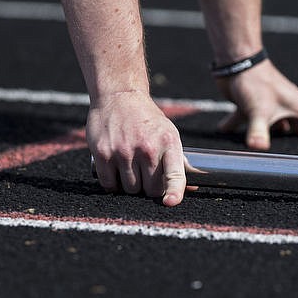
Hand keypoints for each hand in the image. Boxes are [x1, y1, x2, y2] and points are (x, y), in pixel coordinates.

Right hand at [87, 91, 186, 205]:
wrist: (119, 96)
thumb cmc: (147, 121)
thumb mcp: (169, 135)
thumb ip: (178, 162)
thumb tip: (194, 187)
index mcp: (168, 143)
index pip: (174, 175)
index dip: (174, 192)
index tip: (170, 202)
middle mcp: (147, 148)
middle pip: (150, 190)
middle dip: (148, 187)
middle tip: (144, 174)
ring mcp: (124, 151)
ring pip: (130, 189)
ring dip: (130, 186)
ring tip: (129, 169)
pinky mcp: (103, 153)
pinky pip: (109, 184)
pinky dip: (112, 184)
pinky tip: (115, 173)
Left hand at [215, 60, 297, 149]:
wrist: (236, 59)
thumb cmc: (255, 82)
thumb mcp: (259, 110)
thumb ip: (259, 131)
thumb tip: (258, 147)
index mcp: (296, 108)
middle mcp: (285, 107)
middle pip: (294, 131)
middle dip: (292, 145)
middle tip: (291, 160)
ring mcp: (269, 106)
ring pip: (271, 128)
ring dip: (266, 139)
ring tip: (261, 157)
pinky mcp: (252, 106)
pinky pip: (250, 123)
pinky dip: (242, 132)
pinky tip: (230, 141)